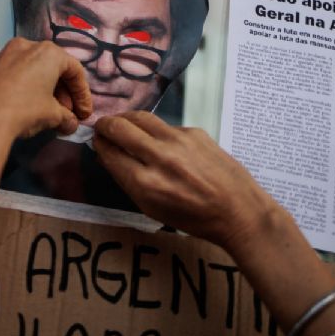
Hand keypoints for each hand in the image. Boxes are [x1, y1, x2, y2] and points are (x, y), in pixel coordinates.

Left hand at [0, 38, 91, 205]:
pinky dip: (29, 87)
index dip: (82, 95)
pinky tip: (30, 107)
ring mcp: (7, 54)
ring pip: (35, 70)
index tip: (83, 113)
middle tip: (68, 114)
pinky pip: (18, 73)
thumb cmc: (23, 109)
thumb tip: (70, 123)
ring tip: (50, 114)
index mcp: (49, 52)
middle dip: (64, 93)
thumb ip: (66, 117)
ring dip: (46, 91)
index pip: (74, 71)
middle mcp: (28, 46)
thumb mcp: (52, 115)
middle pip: (54, 69)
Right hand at [92, 111, 276, 250]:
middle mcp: (159, 157)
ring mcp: (178, 140)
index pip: (109, 152)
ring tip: (122, 124)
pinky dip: (155, 131)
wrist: (238, 210)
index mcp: (144, 183)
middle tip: (103, 127)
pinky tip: (161, 142)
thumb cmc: (191, 217)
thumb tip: (108, 154)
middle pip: (119, 127)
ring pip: (141, 117)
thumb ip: (127, 179)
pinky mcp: (194, 132)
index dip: (99, 143)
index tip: (97, 141)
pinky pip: (165, 126)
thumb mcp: (151, 208)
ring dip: (126, 119)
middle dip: (105, 125)